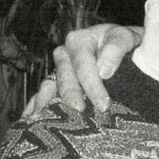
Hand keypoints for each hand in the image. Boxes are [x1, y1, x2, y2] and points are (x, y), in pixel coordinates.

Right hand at [22, 22, 140, 117]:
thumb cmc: (129, 45)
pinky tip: (29, 119)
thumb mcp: (126, 38)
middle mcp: (65, 56)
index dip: (92, 85)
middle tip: (80, 113)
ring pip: (50, 87)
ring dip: (48, 103)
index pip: (82, 65)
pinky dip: (36, 106)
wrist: (129, 52)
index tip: (103, 104)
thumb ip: (116, 48)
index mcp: (78, 41)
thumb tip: (103, 70)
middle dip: (71, 96)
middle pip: (64, 77)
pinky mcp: (57, 86)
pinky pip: (44, 96)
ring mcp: (59, 72)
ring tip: (42, 120)